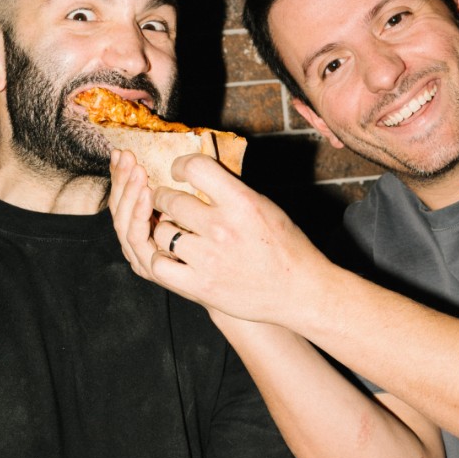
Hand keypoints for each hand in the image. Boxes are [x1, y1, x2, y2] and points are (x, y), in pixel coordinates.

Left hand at [108, 149, 329, 323]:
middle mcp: (222, 228)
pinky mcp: (200, 286)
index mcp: (241, 202)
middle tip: (166, 201)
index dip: (181, 165)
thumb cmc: (285, 247)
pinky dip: (160, 258)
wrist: (299, 291)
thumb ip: (231, 191)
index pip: (196, 167)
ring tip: (172, 230)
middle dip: (164, 198)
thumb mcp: (264, 206)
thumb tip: (198, 174)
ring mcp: (208, 259)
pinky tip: (170, 255)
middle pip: (171, 200)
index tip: (178, 171)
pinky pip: (159, 265)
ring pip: (162, 232)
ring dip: (163, 228)